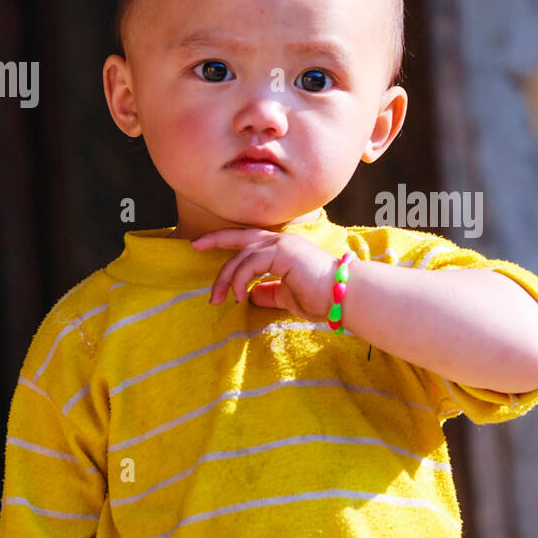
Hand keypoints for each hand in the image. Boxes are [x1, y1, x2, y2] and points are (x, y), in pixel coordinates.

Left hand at [190, 227, 337, 321]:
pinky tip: (238, 296)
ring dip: (226, 277)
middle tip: (194, 247)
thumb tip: (252, 297)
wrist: (344, 298)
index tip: (202, 246)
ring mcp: (283, 244)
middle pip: (241, 237)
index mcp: (283, 249)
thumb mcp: (288, 297)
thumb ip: (270, 294)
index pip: (249, 241)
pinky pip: (251, 263)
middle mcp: (282, 241)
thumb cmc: (322, 299)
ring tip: (219, 299)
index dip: (226, 241)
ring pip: (242, 255)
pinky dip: (239, 279)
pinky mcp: (283, 252)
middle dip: (216, 240)